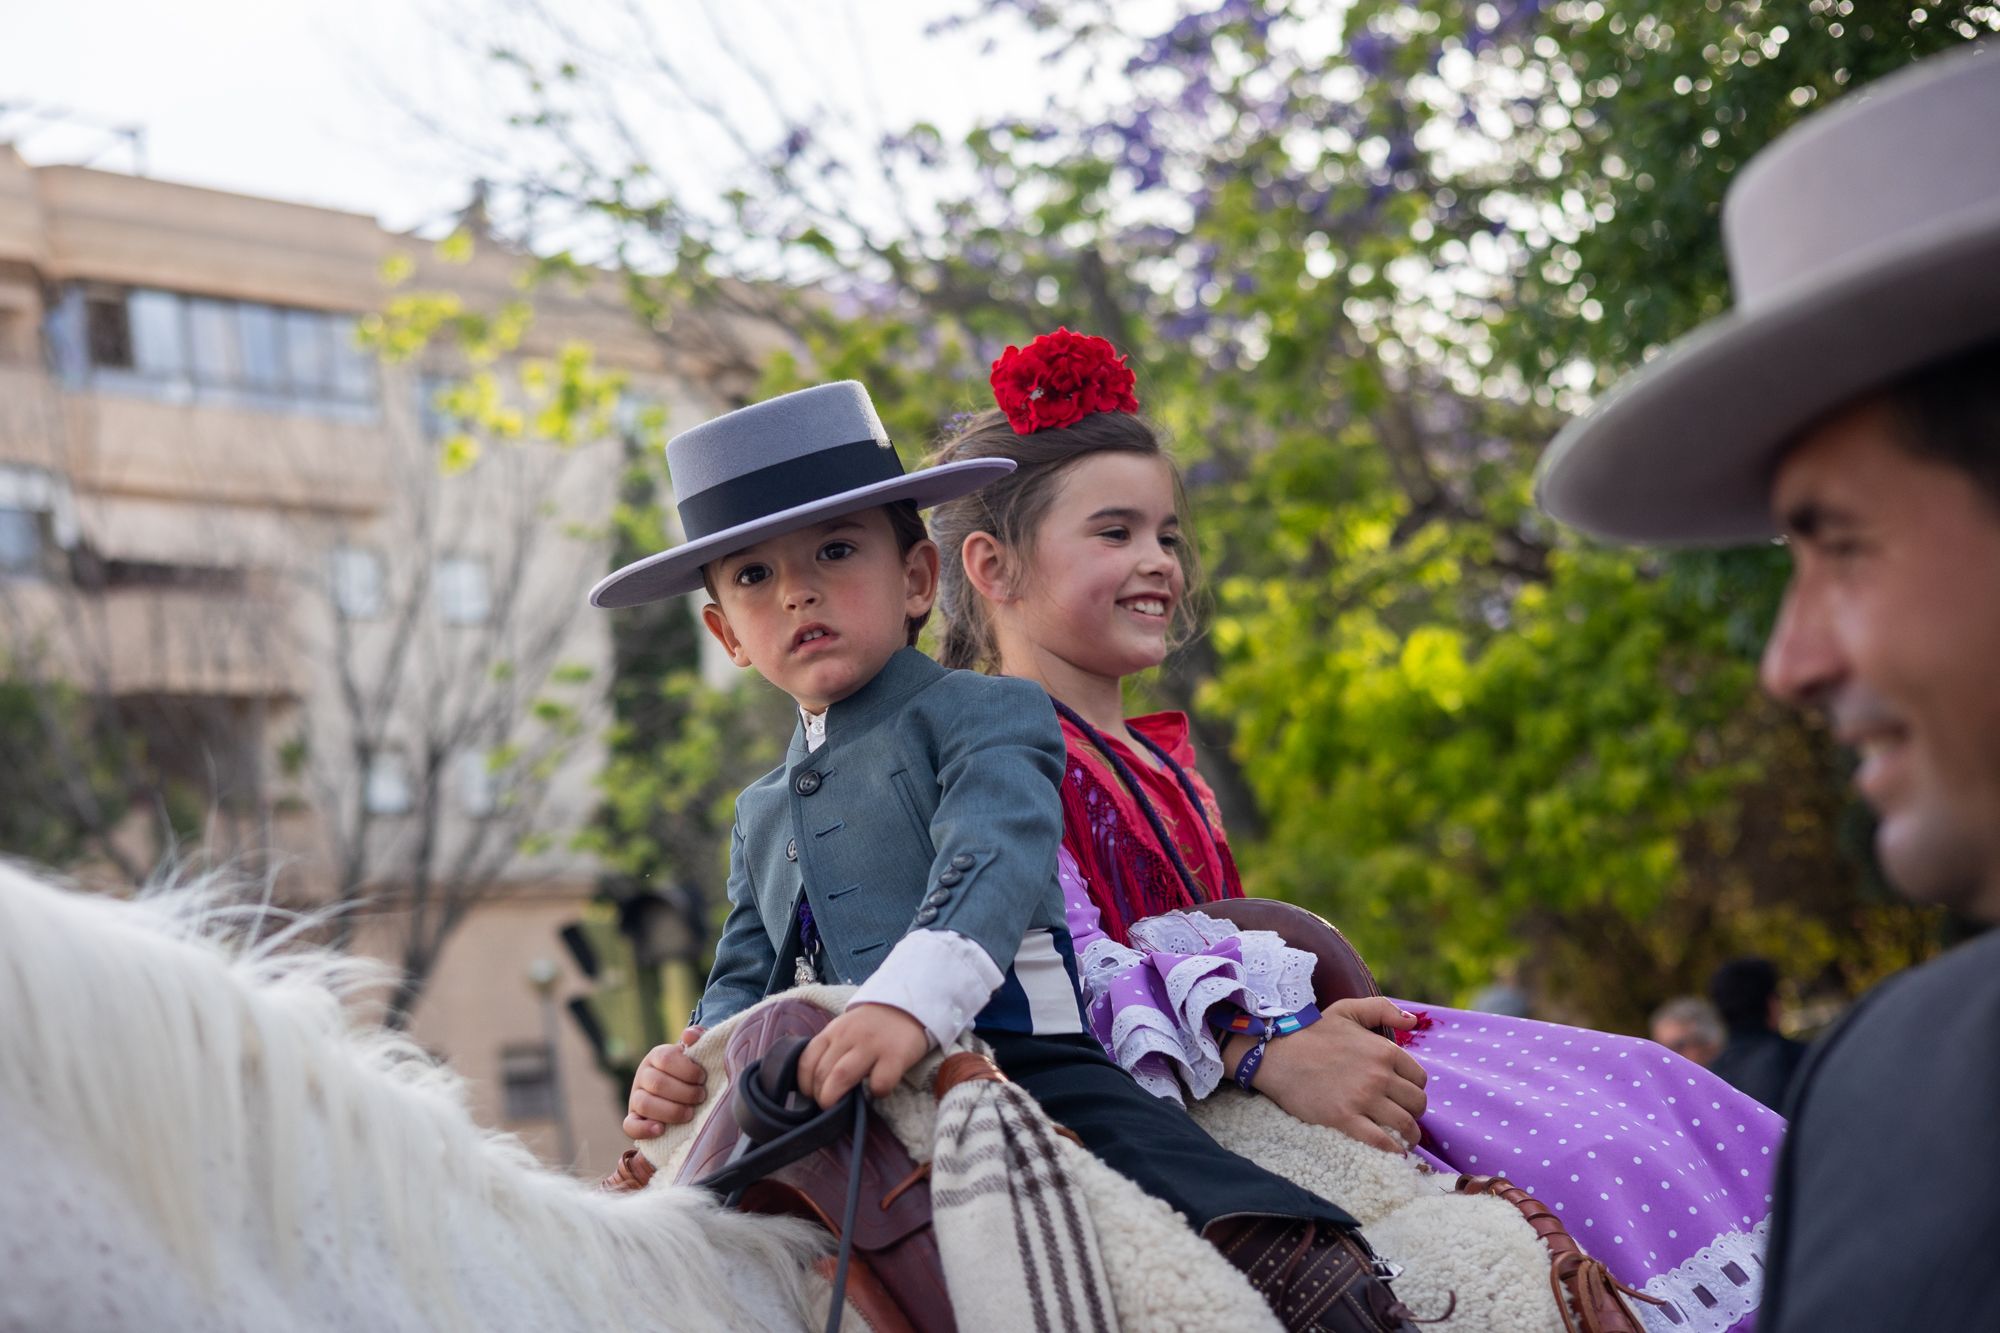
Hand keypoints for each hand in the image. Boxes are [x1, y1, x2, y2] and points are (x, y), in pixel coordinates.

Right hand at [623, 1024, 706, 1138]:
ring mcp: (636, 1098)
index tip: (702, 1078)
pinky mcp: (634, 1119)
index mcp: (657, 1056)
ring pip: (644, 1104)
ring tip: (690, 1114)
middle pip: (657, 1083)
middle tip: (701, 1097)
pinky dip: (644, 1129)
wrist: (685, 1094)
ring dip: (671, 1111)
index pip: (666, 1058)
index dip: (687, 1069)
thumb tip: (689, 1035)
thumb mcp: (697, 1054)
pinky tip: (661, 1130)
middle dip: (684, 1093)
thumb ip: (698, 1039)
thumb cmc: (693, 1072)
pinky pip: (629, 1125)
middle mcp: (643, 1075)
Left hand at [798, 1003, 931, 1107]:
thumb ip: (830, 1050)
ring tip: (840, 1108)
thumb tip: (815, 1085)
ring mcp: (872, 1045)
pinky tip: (878, 1089)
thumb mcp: (845, 1030)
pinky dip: (876, 1092)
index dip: (804, 1085)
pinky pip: (879, 1083)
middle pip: (822, 1072)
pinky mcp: (895, 1056)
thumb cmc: (872, 1026)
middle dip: (820, 1096)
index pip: (806, 1061)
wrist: (908, 1006)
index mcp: (833, 1031)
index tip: (811, 1096)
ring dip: (835, 1098)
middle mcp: (848, 1036)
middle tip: (827, 1105)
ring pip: (841, 1077)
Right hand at [1229, 998, 1427, 1153]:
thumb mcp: (1348, 1010)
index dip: (1414, 1089)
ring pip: (1404, 1124)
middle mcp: (1379, 1075)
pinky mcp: (1344, 1119)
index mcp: (1384, 1051)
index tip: (1403, 1096)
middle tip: (1403, 1117)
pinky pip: (1381, 1141)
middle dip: (1414, 1113)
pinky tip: (1393, 1153)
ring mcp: (1363, 1099)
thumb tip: (1412, 1022)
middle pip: (1416, 1104)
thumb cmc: (1312, 1031)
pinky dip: (1393, 1150)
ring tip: (1403, 1140)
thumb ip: (1383, 1009)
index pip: (1419, 1079)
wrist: (1277, 1053)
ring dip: (1409, 1136)